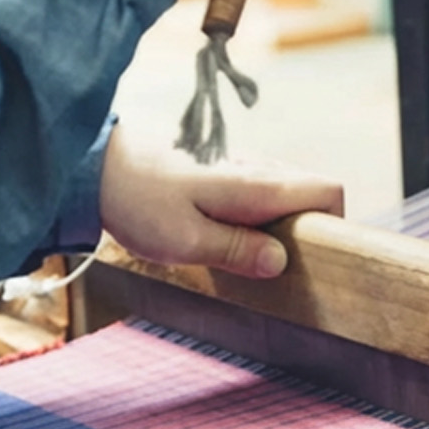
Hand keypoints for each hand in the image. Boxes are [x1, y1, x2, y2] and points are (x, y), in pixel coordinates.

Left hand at [99, 122, 343, 277]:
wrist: (93, 163)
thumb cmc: (136, 200)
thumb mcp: (184, 241)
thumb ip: (237, 251)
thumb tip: (281, 261)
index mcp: (257, 186)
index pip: (329, 191)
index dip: (334, 224)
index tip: (313, 256)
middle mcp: (256, 169)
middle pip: (310, 195)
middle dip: (304, 231)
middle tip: (270, 265)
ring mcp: (239, 167)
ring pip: (284, 193)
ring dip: (277, 226)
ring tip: (243, 255)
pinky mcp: (220, 171)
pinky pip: (258, 192)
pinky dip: (255, 216)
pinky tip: (222, 236)